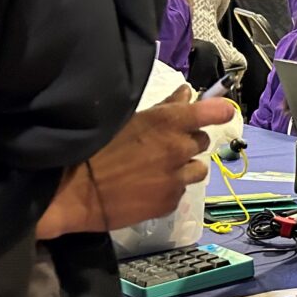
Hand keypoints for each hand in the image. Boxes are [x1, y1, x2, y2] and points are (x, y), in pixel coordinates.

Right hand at [37, 88, 235, 238]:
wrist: (72, 193)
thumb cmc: (92, 148)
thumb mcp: (127, 120)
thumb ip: (163, 108)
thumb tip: (186, 94)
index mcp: (166, 123)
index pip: (208, 111)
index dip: (218, 110)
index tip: (224, 110)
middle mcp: (178, 149)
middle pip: (202, 141)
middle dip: (189, 141)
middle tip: (168, 145)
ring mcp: (177, 178)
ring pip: (199, 169)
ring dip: (186, 166)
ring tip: (163, 170)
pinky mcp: (170, 202)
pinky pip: (182, 191)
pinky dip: (172, 188)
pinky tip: (151, 187)